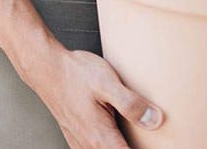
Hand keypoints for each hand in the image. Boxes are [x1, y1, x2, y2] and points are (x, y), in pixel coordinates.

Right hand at [0, 0, 162, 148]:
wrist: (45, 66)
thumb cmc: (73, 73)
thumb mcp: (107, 83)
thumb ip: (132, 104)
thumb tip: (156, 121)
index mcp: (101, 138)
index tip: (162, 146)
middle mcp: (89, 145)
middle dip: (133, 147)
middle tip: (148, 140)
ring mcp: (80, 142)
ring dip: (119, 147)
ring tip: (133, 139)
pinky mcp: (75, 135)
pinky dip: (106, 146)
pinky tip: (111, 138)